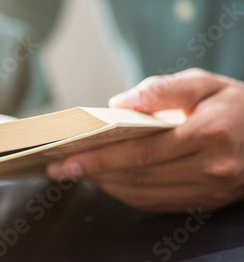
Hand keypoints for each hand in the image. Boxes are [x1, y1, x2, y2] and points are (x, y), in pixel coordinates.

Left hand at [47, 68, 243, 211]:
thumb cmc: (234, 103)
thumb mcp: (203, 82)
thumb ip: (161, 89)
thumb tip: (118, 103)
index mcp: (208, 134)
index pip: (140, 152)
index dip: (100, 157)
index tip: (67, 157)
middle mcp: (210, 168)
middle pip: (138, 176)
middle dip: (93, 173)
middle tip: (60, 167)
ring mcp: (210, 190)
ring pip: (145, 195)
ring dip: (106, 186)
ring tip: (77, 173)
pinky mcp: (208, 201)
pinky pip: (158, 203)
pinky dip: (127, 194)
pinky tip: (107, 182)